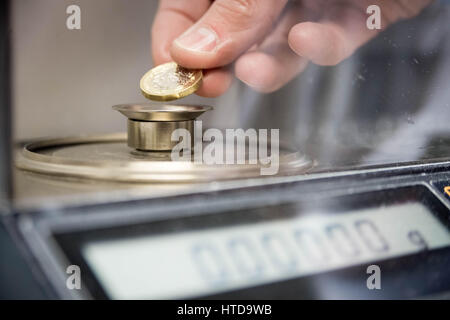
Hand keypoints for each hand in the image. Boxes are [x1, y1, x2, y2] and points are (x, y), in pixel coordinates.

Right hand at [152, 0, 431, 96]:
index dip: (174, 40)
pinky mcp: (351, 16)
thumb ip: (233, 10)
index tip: (169, 73)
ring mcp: (310, 0)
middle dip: (219, 62)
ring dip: (266, 64)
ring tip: (253, 70)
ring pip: (279, 46)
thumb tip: (190, 52)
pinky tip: (308, 38)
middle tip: (208, 84)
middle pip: (231, 32)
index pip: (188, 5)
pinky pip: (329, 41)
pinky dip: (320, 47)